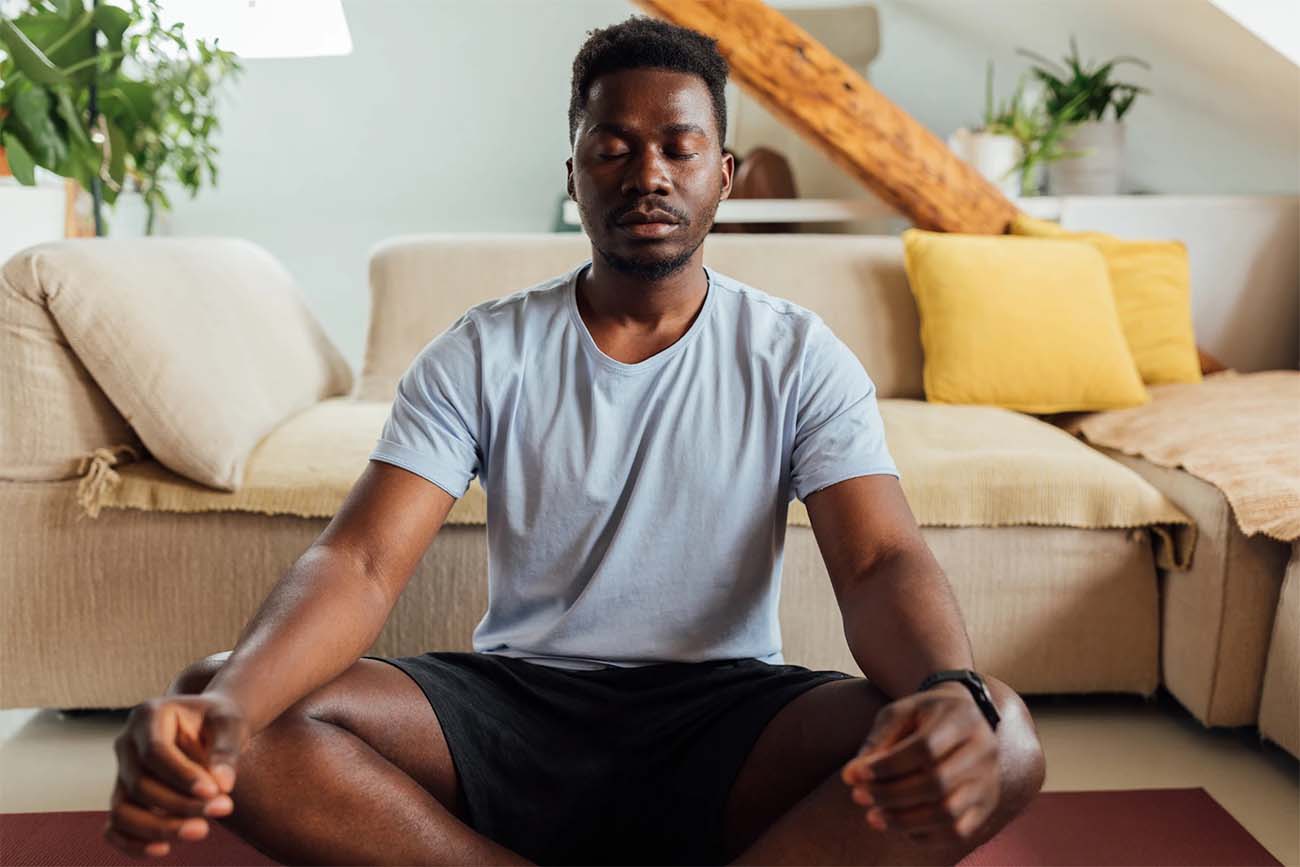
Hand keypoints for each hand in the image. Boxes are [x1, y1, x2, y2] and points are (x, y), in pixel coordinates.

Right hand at [105, 692, 248, 858]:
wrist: (213, 726)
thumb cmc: (221, 722)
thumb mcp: (230, 724)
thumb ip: (226, 751)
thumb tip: (222, 786)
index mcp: (148, 715)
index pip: (155, 752)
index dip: (182, 776)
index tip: (215, 792)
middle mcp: (127, 743)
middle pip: (139, 784)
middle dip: (180, 804)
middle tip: (224, 809)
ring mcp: (122, 772)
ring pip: (123, 810)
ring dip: (159, 828)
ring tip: (202, 830)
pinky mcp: (125, 797)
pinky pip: (116, 827)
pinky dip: (133, 843)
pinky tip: (164, 849)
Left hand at [839, 681, 999, 843]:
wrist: (966, 716)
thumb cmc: (924, 714)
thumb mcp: (899, 713)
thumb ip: (876, 742)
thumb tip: (851, 777)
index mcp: (961, 719)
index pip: (925, 748)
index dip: (887, 766)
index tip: (856, 775)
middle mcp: (982, 750)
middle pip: (937, 782)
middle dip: (891, 795)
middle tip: (859, 797)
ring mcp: (988, 780)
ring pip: (948, 813)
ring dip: (904, 820)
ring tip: (873, 817)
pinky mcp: (986, 803)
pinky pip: (958, 831)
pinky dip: (925, 835)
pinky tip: (899, 826)